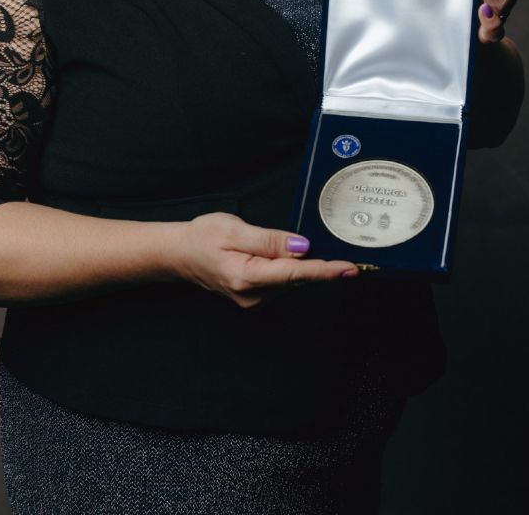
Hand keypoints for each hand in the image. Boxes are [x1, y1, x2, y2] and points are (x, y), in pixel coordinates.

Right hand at [174, 212, 357, 308]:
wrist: (179, 254)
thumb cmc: (202, 237)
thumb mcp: (234, 229)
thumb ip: (270, 240)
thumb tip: (301, 247)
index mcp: (247, 276)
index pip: (295, 274)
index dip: (325, 270)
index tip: (349, 269)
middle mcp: (253, 295)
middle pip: (297, 279)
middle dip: (316, 263)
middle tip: (334, 249)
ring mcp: (254, 300)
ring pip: (291, 282)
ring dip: (301, 265)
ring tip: (284, 244)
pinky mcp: (255, 298)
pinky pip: (282, 283)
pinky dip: (290, 270)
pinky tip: (282, 256)